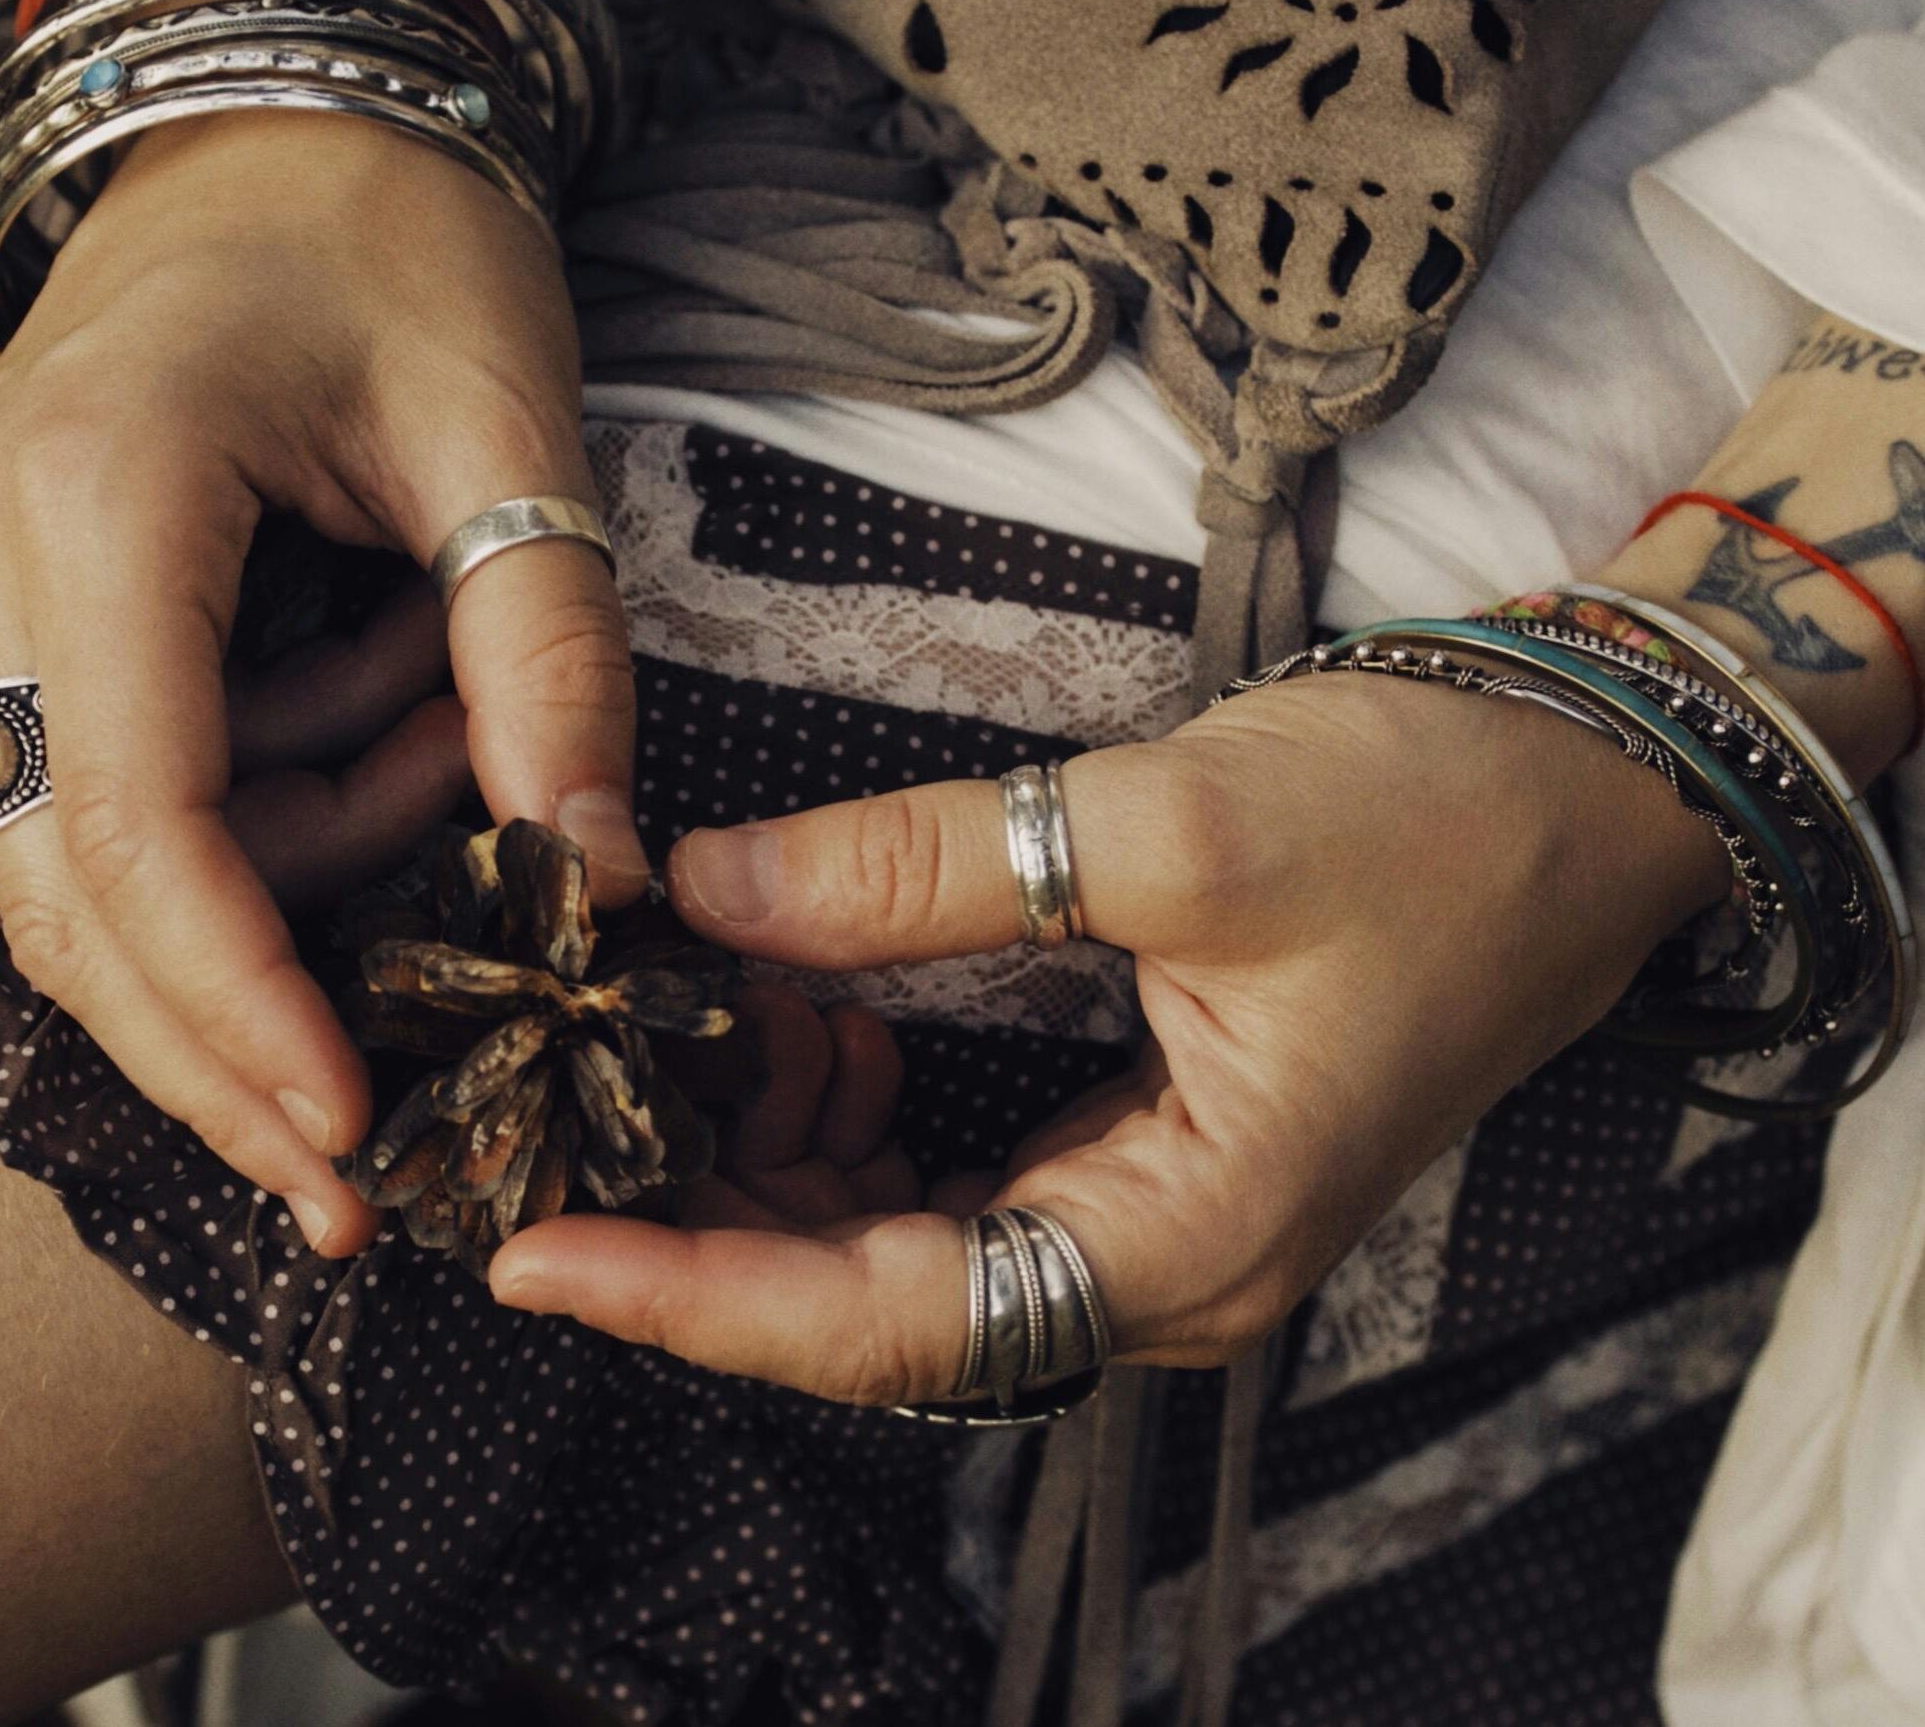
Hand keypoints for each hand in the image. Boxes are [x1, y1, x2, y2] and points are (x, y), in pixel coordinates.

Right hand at [0, 114, 640, 1254]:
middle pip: (81, 898)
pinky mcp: (29, 608)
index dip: (242, 1011)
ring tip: (458, 721)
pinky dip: (279, 792)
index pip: (142, 835)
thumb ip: (552, 662)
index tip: (354, 1133)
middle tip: (379, 1153)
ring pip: (111, 856)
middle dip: (234, 1033)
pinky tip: (394, 691)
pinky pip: (136, 781)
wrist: (283, 116)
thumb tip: (600, 886)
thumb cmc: (399, 234)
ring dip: (305, 858)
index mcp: (99, 506)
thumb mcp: (509, 435)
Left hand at [487, 670, 1728, 1396]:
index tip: (533, 1260)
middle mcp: (1157, 1261)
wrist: (1585, 797)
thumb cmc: (1429, 824)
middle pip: (878, 1300)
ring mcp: (1150, 1203)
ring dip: (778, 1148)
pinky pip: (959, 1163)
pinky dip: (856, 1102)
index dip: (698, 1299)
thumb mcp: (1168, 830)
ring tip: (681, 1030)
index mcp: (1184, 1239)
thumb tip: (707, 893)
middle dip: (706, 1218)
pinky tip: (802, 1012)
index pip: (892, 1322)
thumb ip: (925, 871)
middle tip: (556, 1121)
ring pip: (908, 1232)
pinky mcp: (1140, 1133)